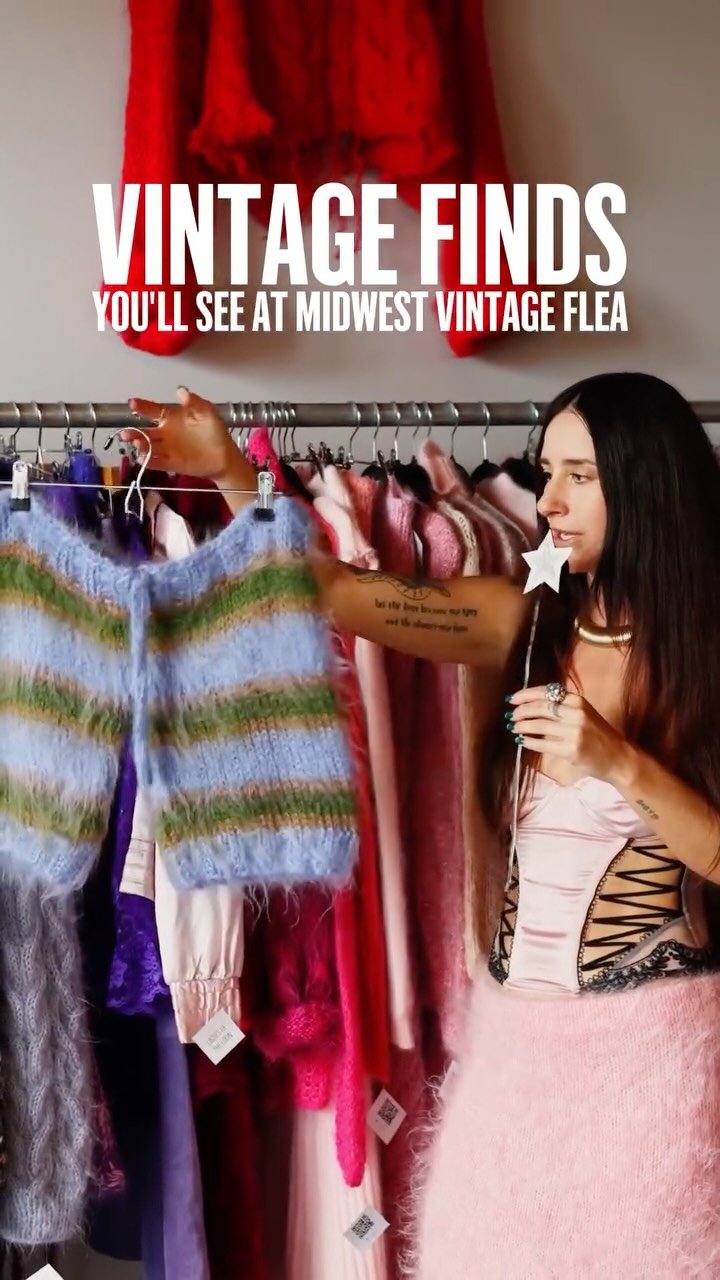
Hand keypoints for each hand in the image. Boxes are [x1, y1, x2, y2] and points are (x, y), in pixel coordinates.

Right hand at [121, 387, 244, 483]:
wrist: (224, 456)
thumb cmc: (215, 432)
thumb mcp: (208, 413)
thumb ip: (194, 402)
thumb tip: (181, 391)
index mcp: (171, 418)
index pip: (153, 410)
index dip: (142, 406)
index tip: (132, 403)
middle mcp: (165, 433)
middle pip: (145, 432)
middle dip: (134, 432)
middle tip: (126, 433)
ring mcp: (167, 449)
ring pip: (148, 446)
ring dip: (140, 445)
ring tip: (136, 443)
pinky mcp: (171, 463)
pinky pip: (156, 462)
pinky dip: (149, 461)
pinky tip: (144, 459)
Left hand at [507, 685, 633, 783]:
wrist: (617, 757)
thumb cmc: (598, 735)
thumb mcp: (583, 713)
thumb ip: (562, 708)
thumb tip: (529, 705)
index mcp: (578, 701)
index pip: (546, 692)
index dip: (525, 694)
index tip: (512, 699)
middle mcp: (576, 713)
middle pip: (540, 708)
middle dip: (521, 711)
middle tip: (511, 715)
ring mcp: (575, 731)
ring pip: (540, 725)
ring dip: (523, 726)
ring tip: (514, 727)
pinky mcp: (571, 749)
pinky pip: (543, 744)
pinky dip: (529, 742)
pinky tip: (522, 741)